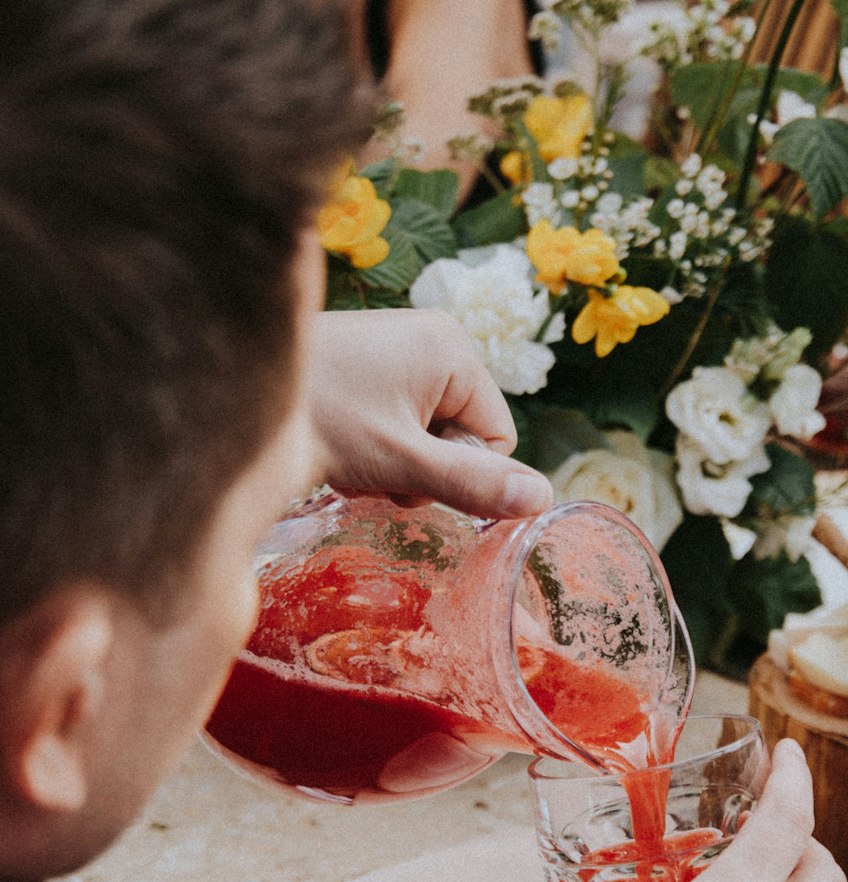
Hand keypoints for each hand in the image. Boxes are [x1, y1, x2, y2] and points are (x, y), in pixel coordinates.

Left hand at [306, 309, 552, 517]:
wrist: (227, 394)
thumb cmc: (319, 420)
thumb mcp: (403, 462)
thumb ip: (473, 484)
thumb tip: (544, 501)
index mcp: (454, 349)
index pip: (496, 439)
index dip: (457, 472)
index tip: (407, 470)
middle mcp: (434, 339)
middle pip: (462, 438)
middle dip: (422, 468)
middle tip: (373, 465)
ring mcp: (399, 350)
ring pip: (428, 438)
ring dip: (395, 464)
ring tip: (352, 454)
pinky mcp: (370, 366)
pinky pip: (398, 423)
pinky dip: (374, 447)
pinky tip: (341, 444)